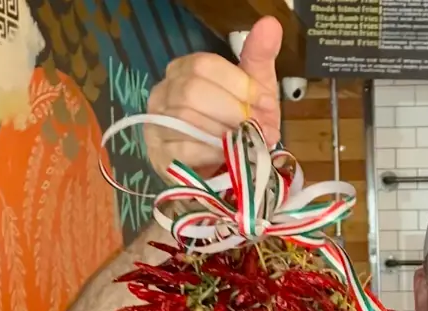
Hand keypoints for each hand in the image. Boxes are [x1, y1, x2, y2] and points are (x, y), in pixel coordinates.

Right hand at [144, 16, 282, 178]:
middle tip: (259, 129)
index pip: (205, 65)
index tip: (266, 104)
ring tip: (247, 145)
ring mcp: (157, 123)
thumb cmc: (239, 125)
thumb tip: (271, 24)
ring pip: (187, 118)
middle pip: (194, 91)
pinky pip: (183, 148)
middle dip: (234, 112)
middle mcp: (164, 90)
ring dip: (225, 134)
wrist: (230, 169)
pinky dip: (212, 153)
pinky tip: (226, 157)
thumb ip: (259, 57)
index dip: (240, 85)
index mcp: (184, 69)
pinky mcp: (160, 154)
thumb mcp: (254, 90)